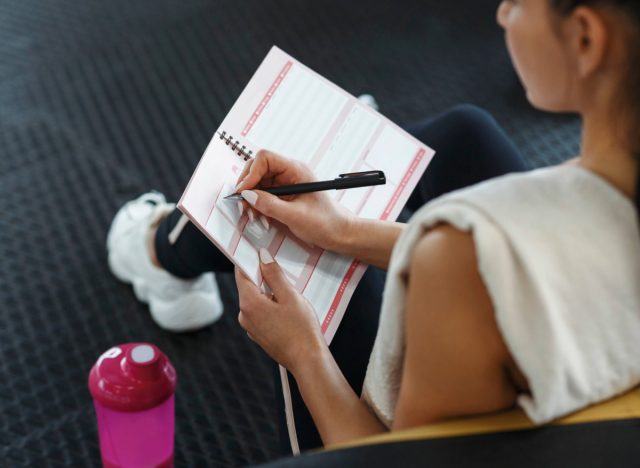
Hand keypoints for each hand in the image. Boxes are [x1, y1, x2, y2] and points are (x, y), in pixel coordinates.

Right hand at [235, 150, 354, 251]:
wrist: (338, 232)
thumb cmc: (325, 222)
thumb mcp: (296, 216)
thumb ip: (270, 205)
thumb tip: (248, 195)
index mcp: (296, 170)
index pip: (265, 158)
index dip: (251, 173)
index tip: (244, 191)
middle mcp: (289, 173)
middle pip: (258, 168)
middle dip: (248, 185)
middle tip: (243, 204)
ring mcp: (286, 183)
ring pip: (258, 182)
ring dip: (251, 197)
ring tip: (251, 214)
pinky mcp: (283, 194)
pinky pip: (263, 193)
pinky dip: (257, 204)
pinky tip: (259, 216)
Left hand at [235, 248, 325, 371]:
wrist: (307, 360)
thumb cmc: (301, 329)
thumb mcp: (290, 296)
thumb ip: (274, 274)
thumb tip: (262, 256)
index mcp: (249, 303)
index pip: (242, 273)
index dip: (249, 260)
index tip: (257, 250)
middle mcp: (244, 315)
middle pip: (250, 287)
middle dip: (265, 278)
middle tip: (283, 274)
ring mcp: (251, 327)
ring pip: (257, 301)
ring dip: (270, 294)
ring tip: (290, 297)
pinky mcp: (259, 335)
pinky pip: (261, 313)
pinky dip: (271, 307)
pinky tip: (288, 311)